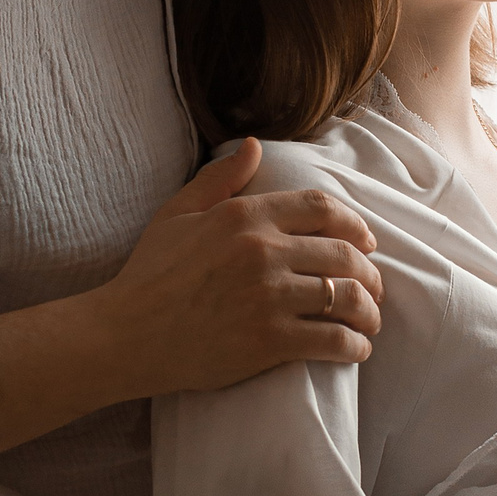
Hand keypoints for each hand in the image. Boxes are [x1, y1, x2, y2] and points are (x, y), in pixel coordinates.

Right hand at [0, 141, 383, 454]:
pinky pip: (332, 339)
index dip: (356, 225)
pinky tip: (356, 349)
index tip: (367, 243)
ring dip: (370, 311)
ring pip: (347, 297)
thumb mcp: (177, 213)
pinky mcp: (269, 340)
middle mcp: (263, 251)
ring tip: (370, 322)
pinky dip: (354, 345)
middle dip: (370, 273)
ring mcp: (268, 296)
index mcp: (245, 216)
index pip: (323, 209)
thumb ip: (220, 179)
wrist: (122, 335)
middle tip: (374, 288)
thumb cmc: (147, 275)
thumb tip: (252, 145)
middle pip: (345, 254)